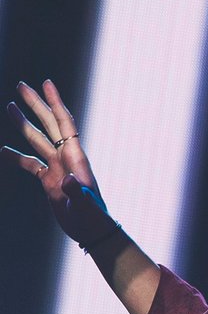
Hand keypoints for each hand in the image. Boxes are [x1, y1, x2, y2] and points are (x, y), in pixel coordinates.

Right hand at [1, 80, 116, 246]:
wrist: (91, 230)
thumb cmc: (92, 217)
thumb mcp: (85, 205)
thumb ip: (76, 191)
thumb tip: (66, 178)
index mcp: (76, 157)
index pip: (64, 122)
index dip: (55, 102)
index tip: (46, 83)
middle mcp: (66, 157)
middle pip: (48, 124)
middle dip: (36, 104)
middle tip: (21, 85)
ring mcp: (56, 167)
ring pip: (37, 139)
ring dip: (23, 123)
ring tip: (9, 105)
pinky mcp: (48, 180)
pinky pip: (29, 163)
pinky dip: (15, 156)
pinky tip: (2, 150)